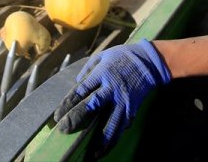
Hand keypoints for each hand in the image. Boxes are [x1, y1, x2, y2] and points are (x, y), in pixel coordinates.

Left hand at [53, 40, 170, 155]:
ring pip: (111, 122)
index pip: (81, 90)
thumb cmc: (122, 57)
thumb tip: (77, 84)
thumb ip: (87, 69)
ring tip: (91, 153)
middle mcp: (112, 88)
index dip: (68, 103)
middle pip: (92, 105)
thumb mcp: (102, 56)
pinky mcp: (132, 108)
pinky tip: (106, 149)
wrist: (149, 62)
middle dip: (77, 118)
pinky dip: (114, 138)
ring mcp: (123, 100)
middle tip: (64, 130)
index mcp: (102, 73)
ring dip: (100, 138)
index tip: (57, 116)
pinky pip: (122, 125)